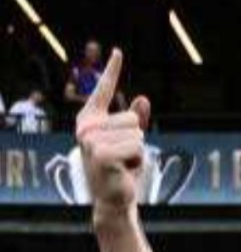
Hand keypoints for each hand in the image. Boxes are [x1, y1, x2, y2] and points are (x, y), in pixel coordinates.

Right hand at [74, 50, 151, 214]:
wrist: (113, 199)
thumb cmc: (121, 170)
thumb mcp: (131, 142)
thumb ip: (136, 120)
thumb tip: (143, 98)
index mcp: (91, 120)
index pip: (104, 90)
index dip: (112, 70)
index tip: (118, 51)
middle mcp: (86, 127)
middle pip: (133, 119)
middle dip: (137, 140)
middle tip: (123, 157)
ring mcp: (91, 140)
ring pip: (137, 134)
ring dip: (137, 152)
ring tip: (122, 164)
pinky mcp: (101, 154)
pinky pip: (136, 147)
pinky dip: (137, 160)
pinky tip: (123, 170)